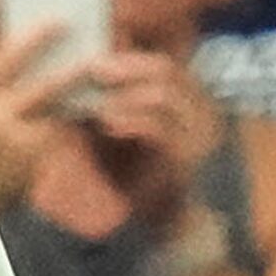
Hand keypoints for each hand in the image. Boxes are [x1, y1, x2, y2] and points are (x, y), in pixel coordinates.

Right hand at [0, 0, 87, 213]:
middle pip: (11, 58)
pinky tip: (101, 100)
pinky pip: (61, 122)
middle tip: (65, 17)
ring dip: (73, 73)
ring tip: (98, 59)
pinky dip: (81, 110)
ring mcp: (1, 125)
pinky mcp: (26, 150)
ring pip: (43, 91)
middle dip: (38, 36)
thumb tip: (37, 38)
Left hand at [80, 49, 223, 229]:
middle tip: (94, 68)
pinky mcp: (186, 158)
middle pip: (166, 69)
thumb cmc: (136, 174)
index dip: (130, 53)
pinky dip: (131, 120)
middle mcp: (198, 112)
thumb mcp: (119, 130)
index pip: (163, 62)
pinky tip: (107, 122)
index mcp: (186, 100)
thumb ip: (107, 102)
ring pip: (164, 94)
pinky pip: (160, 128)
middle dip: (126, 65)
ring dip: (125, 92)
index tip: (96, 52)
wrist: (163, 222)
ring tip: (97, 95)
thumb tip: (77, 72)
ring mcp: (196, 134)